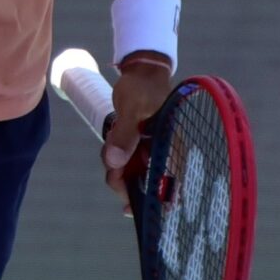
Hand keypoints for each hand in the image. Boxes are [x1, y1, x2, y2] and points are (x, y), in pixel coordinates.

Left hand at [102, 56, 173, 199]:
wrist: (139, 69)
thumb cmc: (142, 85)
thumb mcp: (132, 108)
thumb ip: (124, 135)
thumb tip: (114, 163)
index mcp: (170, 146)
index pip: (168, 183)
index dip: (154, 202)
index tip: (132, 210)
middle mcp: (162, 152)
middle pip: (145, 183)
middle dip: (124, 183)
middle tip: (111, 175)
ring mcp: (150, 150)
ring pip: (131, 174)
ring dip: (116, 170)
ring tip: (109, 148)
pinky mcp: (138, 145)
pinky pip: (125, 162)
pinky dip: (114, 160)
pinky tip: (110, 148)